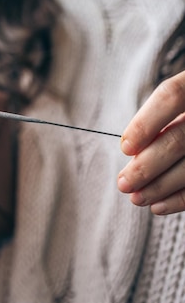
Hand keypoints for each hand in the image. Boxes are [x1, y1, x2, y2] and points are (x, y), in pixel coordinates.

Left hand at [119, 71, 184, 214]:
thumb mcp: (179, 105)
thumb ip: (160, 120)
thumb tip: (133, 152)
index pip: (171, 96)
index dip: (146, 122)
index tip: (125, 147)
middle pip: (179, 139)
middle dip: (147, 166)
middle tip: (123, 183)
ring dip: (161, 187)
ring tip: (136, 198)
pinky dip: (180, 199)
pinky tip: (158, 206)